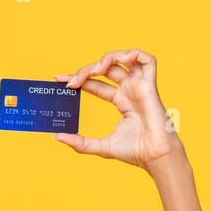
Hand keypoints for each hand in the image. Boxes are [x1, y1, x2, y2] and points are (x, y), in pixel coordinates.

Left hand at [53, 48, 182, 168]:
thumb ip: (80, 143)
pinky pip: (147, 60)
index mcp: (121, 100)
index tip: (60, 80)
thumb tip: (57, 137)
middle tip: (72, 82)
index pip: (96, 83)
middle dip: (86, 70)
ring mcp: (140, 86)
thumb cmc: (135, 152)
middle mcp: (130, 90)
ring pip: (124, 59)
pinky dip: (132, 54)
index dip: (79, 78)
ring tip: (95, 71)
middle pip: (106, 69)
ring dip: (106, 59)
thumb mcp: (101, 147)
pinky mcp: (150, 85)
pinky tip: (118, 61)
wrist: (154, 156)